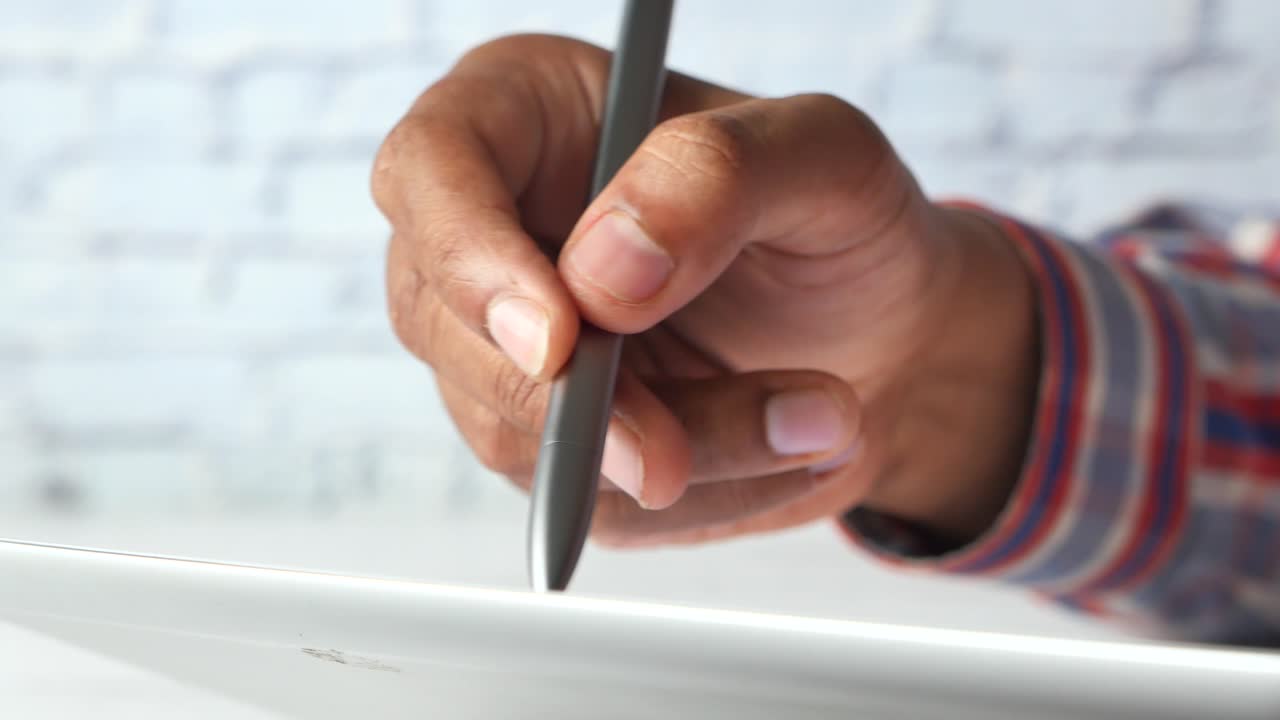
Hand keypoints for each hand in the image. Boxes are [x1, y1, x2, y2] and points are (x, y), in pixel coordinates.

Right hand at [374, 35, 1039, 547]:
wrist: (888, 331)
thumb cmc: (843, 220)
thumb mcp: (826, 157)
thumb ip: (715, 178)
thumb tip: (600, 273)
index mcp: (532, 116)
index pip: (432, 167)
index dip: (469, 256)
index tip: (561, 338)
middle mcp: (501, 230)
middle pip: (442, 321)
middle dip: (570, 402)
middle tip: (676, 450)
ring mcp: (513, 344)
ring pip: (515, 431)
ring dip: (671, 453)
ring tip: (818, 416)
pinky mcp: (553, 438)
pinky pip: (585, 498)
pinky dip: (696, 495)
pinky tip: (787, 450)